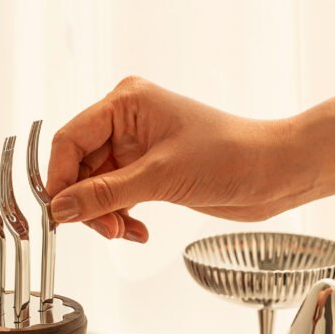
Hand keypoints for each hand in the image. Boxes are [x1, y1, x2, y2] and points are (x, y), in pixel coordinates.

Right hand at [45, 67, 334, 240]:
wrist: (275, 172)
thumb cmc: (232, 156)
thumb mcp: (159, 178)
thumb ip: (104, 194)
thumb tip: (60, 208)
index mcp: (126, 102)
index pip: (70, 140)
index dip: (60, 178)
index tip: (59, 212)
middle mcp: (127, 120)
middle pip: (80, 166)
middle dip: (88, 203)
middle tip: (104, 229)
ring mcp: (138, 147)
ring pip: (96, 186)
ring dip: (105, 214)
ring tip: (124, 231)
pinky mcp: (150, 170)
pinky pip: (117, 196)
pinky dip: (121, 216)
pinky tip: (137, 231)